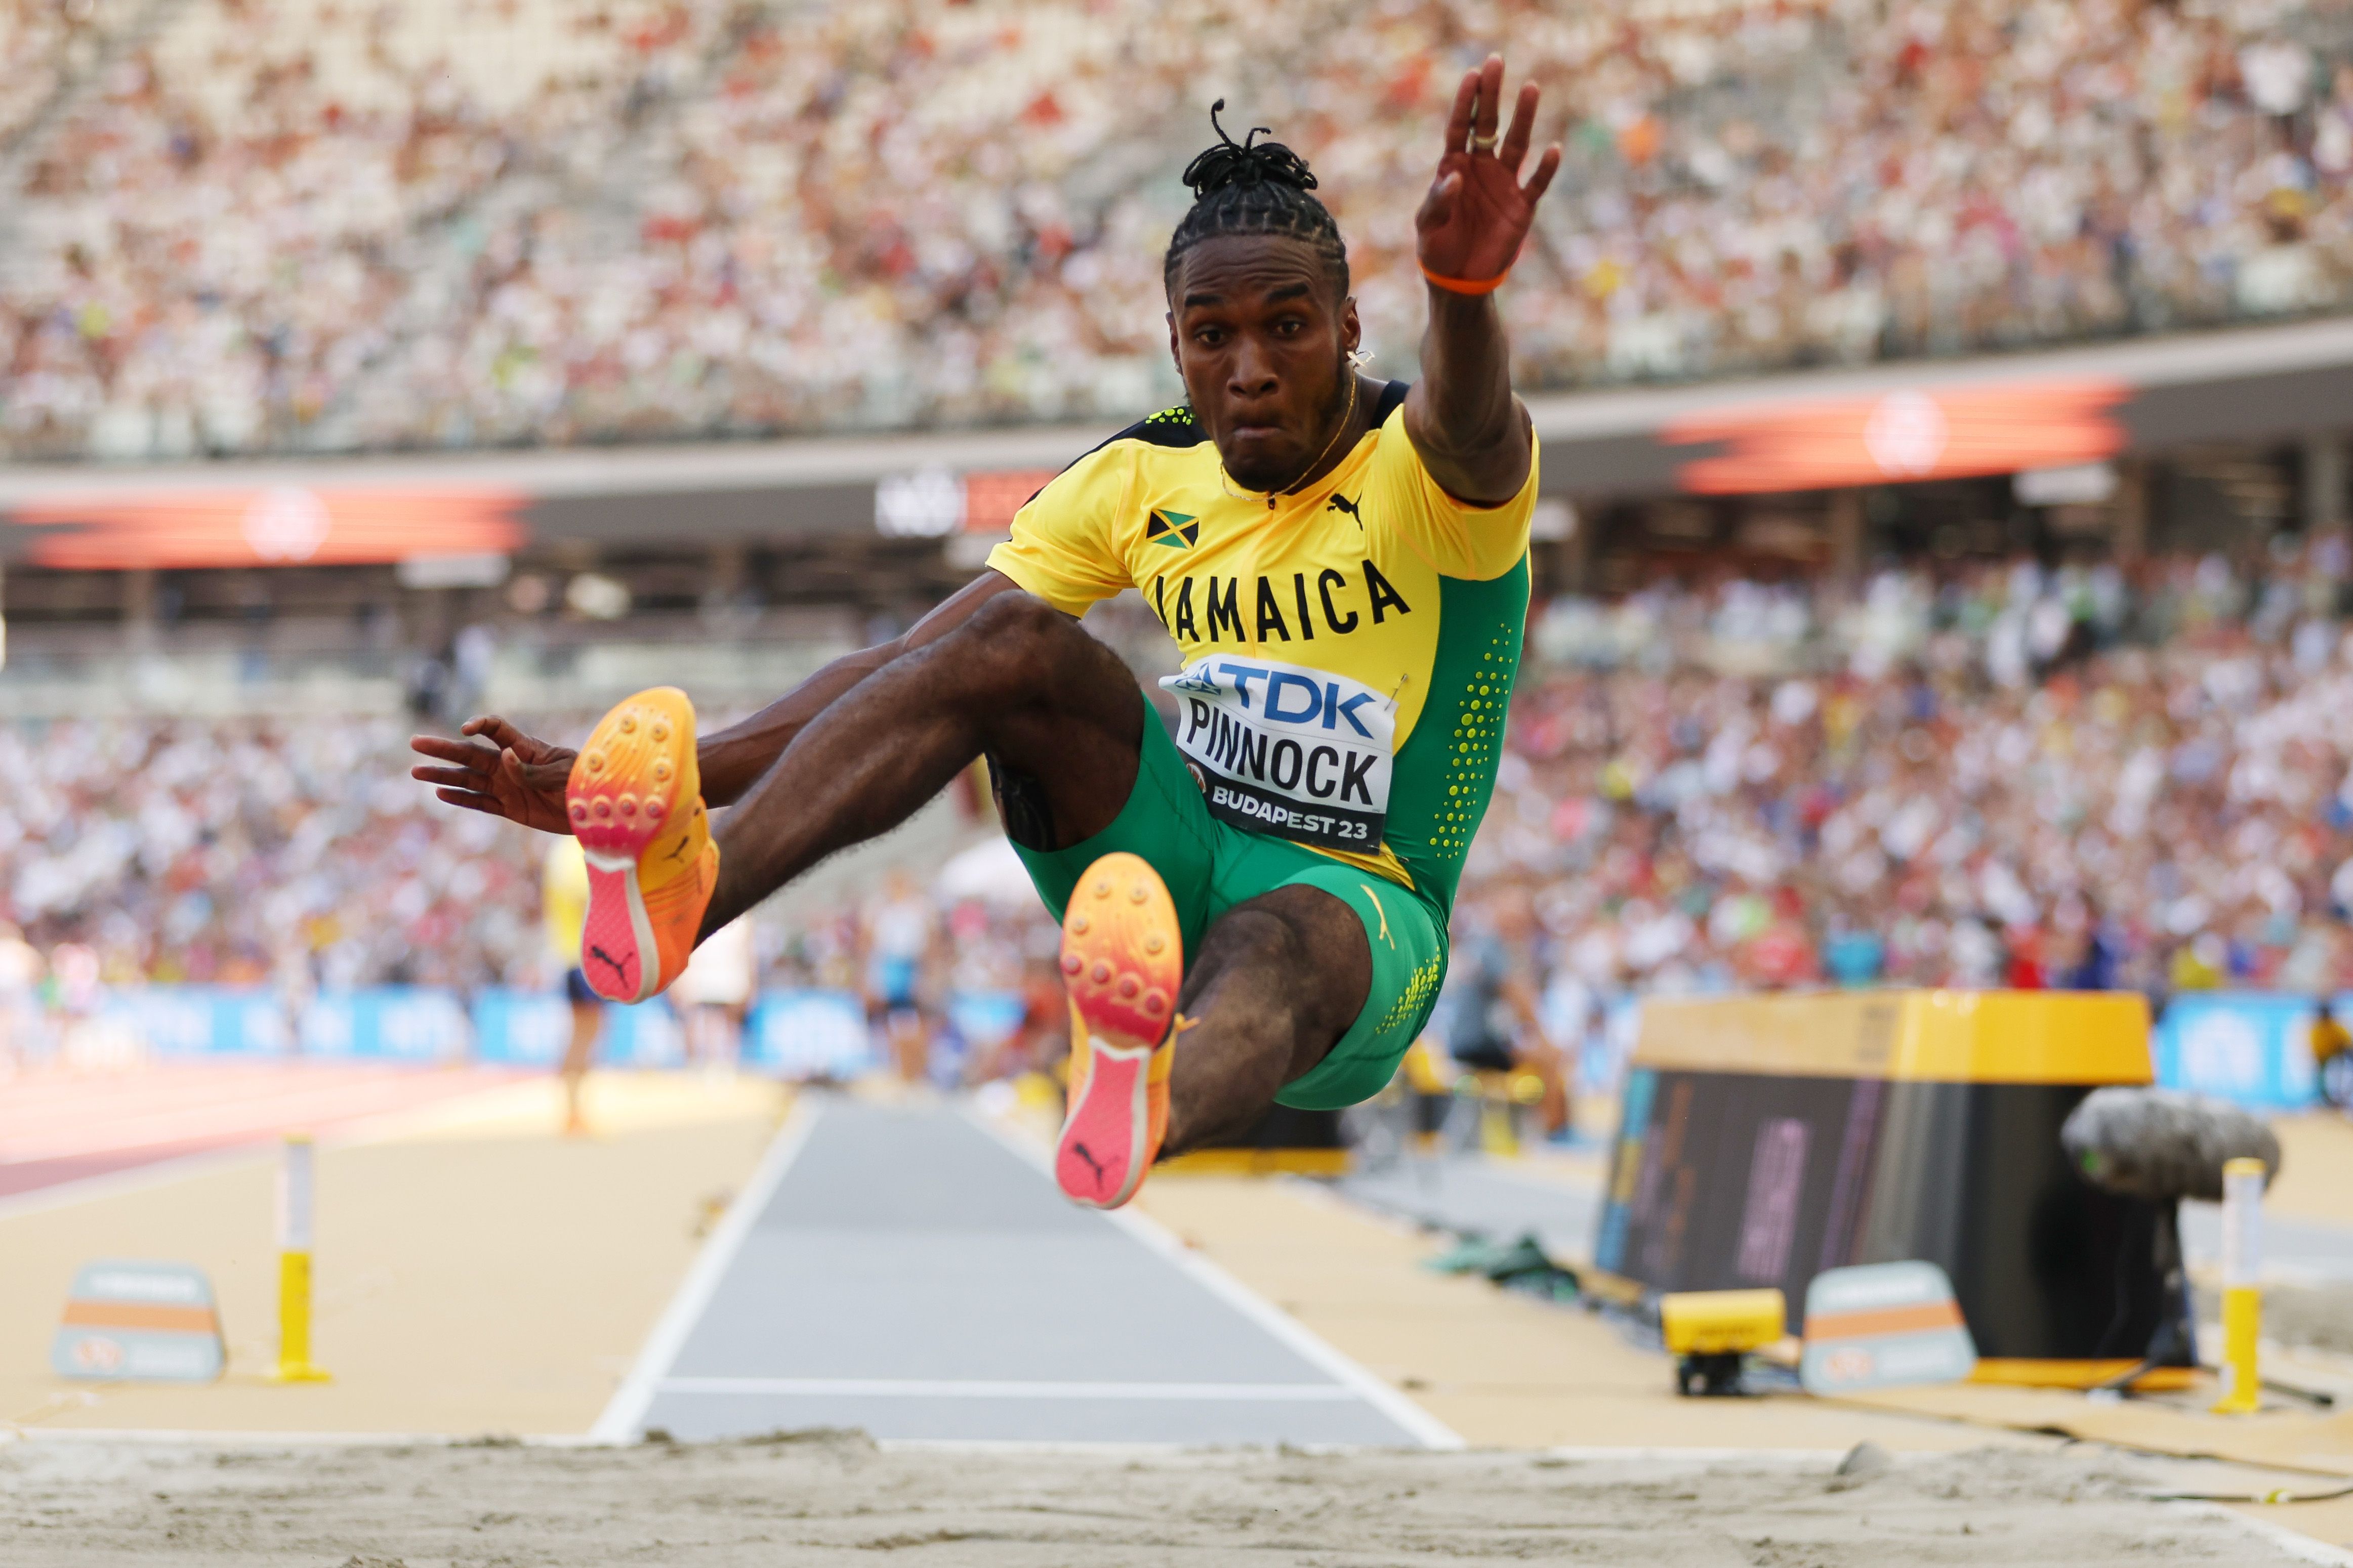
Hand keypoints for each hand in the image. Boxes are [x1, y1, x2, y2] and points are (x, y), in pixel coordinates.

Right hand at [410, 716, 575, 832]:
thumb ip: (531, 769)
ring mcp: (508, 787)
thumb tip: (504, 757)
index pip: (496, 729)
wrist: (595, 811)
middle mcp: (510, 765)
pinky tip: (440, 792)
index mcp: (525, 748)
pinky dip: (460, 798)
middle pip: (470, 754)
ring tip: (416, 770)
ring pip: (468, 779)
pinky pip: (480, 802)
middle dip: (443, 748)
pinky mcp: (511, 808)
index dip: (480, 725)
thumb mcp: (563, 773)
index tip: (467, 729)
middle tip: (415, 742)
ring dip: (443, 775)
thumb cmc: (584, 783)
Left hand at [1416, 56, 1561, 287]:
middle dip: (1493, 94)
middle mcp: (1481, 168)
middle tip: (1497, 62)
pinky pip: (1537, 182)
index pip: (1460, 127)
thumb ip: (1437, 200)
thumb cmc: (1437, 248)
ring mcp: (1504, 184)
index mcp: (1454, 166)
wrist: (1459, 279)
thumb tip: (1456, 175)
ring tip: (1531, 88)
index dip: (1467, 102)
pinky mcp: (1522, 206)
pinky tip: (1553, 149)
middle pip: (1489, 124)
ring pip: (1517, 144)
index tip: (1472, 74)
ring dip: (1524, 118)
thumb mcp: (1427, 226)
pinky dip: (1546, 168)